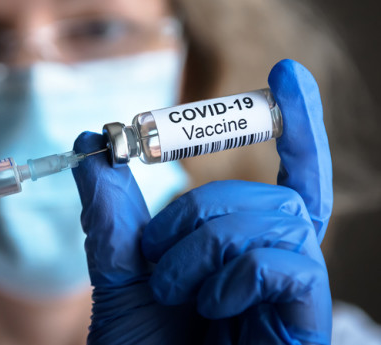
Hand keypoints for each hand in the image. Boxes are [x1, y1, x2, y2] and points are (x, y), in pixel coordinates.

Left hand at [72, 59, 331, 343]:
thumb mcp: (118, 271)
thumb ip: (109, 209)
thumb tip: (90, 141)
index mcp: (242, 250)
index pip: (285, 178)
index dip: (295, 128)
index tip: (287, 75)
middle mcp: (277, 264)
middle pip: (268, 193)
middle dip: (199, 212)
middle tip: (158, 256)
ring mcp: (294, 293)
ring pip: (271, 217)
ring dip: (204, 245)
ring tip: (175, 290)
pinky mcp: (304, 319)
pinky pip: (284, 260)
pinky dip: (233, 273)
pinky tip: (211, 307)